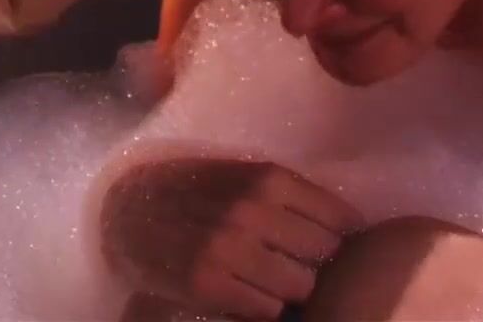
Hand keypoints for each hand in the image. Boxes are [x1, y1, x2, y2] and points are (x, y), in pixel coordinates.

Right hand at [100, 158, 364, 320]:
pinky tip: (241, 292)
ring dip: (288, 288)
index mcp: (268, 179)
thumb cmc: (197, 191)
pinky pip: (266, 310)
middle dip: (312, 262)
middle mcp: (251, 211)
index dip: (336, 236)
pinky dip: (260, 307)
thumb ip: (293, 195)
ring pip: (300, 287)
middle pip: (324, 255)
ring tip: (264, 278)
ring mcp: (228, 248)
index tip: (318, 241)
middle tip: (287, 261)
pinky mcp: (206, 284)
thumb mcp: (245, 174)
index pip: (340, 220)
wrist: (128, 209)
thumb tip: (354, 226)